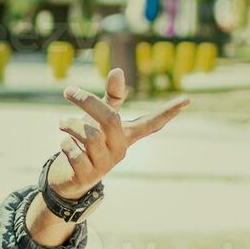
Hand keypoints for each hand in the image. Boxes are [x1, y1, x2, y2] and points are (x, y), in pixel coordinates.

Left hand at [50, 67, 189, 199]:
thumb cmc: (87, 142)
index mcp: (126, 135)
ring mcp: (105, 165)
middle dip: (88, 102)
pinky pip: (76, 153)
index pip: (151, 123)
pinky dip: (66, 144)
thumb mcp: (98, 118)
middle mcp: (120, 150)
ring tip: (62, 123)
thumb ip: (110, 96)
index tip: (187, 99)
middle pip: (110, 120)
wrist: (68, 178)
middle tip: (68, 91)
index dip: (168, 112)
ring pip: (89, 136)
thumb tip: (118, 70)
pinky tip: (64, 144)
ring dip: (71, 125)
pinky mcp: (88, 176)